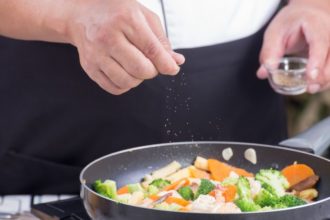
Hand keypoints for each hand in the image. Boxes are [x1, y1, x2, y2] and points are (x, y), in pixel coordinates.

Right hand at [67, 0, 184, 94]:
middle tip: (151, 64)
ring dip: (138, 79)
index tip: (172, 69)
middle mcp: (108, 37)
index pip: (152, 50)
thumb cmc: (117, 13)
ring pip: (127, 82)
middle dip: (152, 71)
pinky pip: (114, 88)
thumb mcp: (143, 17)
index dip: (166, 64)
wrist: (82, 14)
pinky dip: (125, 85)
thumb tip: (176, 61)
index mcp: (126, 20)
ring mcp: (96, 53)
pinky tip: (125, 73)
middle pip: (140, 69)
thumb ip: (161, 40)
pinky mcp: (89, 67)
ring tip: (137, 67)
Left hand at [257, 0, 329, 93]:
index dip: (317, 60)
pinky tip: (316, 84)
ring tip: (311, 88)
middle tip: (310, 88)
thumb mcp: (275, 32)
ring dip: (327, 79)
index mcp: (316, 24)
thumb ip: (269, 52)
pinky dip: (327, 78)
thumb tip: (263, 73)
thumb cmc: (291, 22)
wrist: (308, 11)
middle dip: (324, 75)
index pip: (320, 42)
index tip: (311, 77)